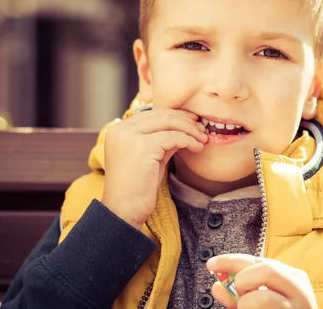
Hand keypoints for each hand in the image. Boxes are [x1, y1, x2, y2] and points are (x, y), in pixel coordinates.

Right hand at [102, 108, 206, 228]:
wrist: (124, 209)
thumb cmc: (138, 186)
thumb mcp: (150, 156)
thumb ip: (162, 140)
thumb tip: (184, 128)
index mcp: (119, 129)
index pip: (152, 113)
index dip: (175, 115)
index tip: (192, 121)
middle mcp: (122, 129)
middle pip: (161, 115)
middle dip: (185, 120)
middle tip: (202, 128)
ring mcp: (131, 136)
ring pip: (169, 123)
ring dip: (190, 130)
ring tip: (203, 138)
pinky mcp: (143, 147)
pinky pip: (173, 137)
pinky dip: (188, 140)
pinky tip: (197, 147)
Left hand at [207, 254, 317, 308]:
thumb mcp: (262, 301)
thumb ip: (240, 294)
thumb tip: (217, 286)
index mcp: (293, 278)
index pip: (259, 260)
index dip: (231, 260)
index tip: (211, 265)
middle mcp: (300, 291)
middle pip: (266, 270)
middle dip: (243, 281)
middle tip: (239, 296)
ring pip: (262, 298)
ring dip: (246, 305)